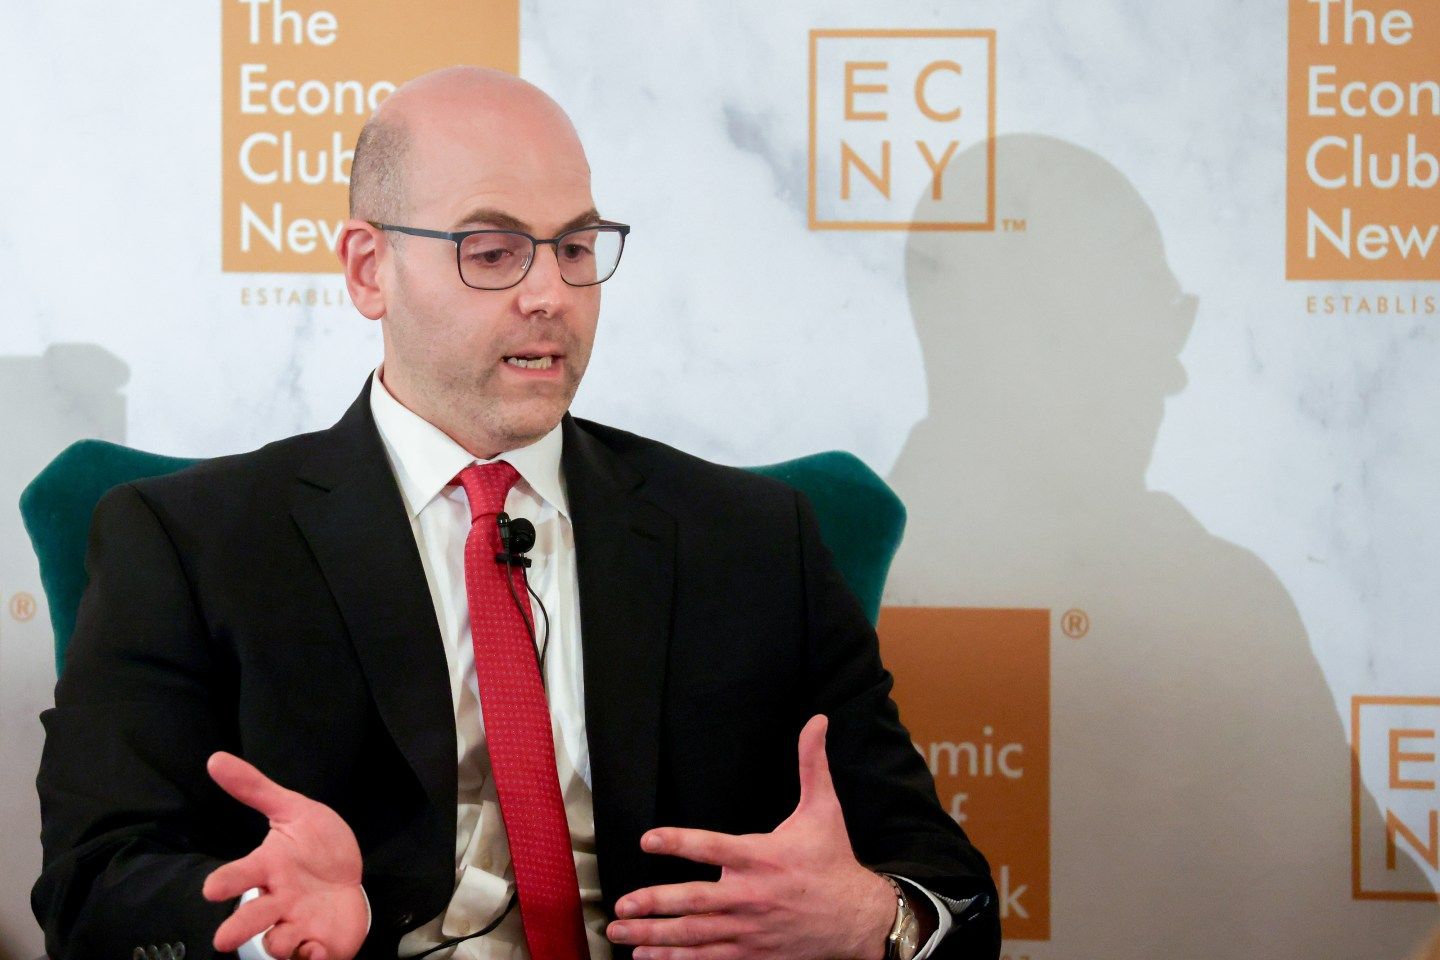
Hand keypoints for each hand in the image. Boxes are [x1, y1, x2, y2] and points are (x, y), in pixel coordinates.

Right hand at [202, 752, 366, 959]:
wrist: (350, 875)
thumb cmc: (315, 845)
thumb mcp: (294, 810)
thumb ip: (256, 788)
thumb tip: (215, 758)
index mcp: (268, 868)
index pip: (239, 875)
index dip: (226, 882)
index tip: (212, 889)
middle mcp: (277, 901)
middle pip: (250, 919)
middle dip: (238, 929)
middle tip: (224, 940)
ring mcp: (297, 924)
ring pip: (278, 944)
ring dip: (281, 943)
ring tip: (293, 936)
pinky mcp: (319, 944)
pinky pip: (310, 958)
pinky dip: (313, 958)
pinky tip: (320, 950)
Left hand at [607, 715, 895, 959]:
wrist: (857, 919)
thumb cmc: (834, 861)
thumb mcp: (825, 809)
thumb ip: (812, 763)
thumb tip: (817, 720)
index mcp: (762, 858)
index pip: (713, 847)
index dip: (679, 842)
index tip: (648, 840)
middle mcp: (750, 897)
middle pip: (695, 901)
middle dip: (655, 903)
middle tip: (621, 903)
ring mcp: (748, 930)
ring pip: (694, 934)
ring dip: (654, 934)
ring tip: (619, 931)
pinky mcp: (751, 953)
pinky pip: (707, 958)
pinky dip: (675, 959)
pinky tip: (645, 954)